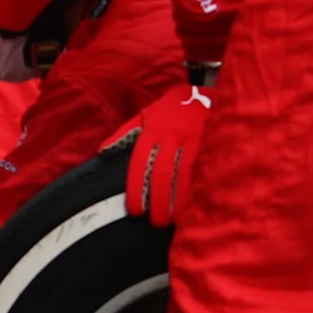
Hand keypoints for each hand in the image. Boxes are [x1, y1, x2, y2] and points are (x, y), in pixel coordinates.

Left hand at [126, 88, 213, 225]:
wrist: (203, 91)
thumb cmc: (172, 107)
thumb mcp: (144, 115)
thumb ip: (124, 133)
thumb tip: (102, 151)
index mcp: (151, 132)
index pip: (139, 163)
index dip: (136, 188)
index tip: (135, 210)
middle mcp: (170, 137)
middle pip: (162, 173)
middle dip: (158, 200)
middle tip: (155, 222)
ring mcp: (192, 140)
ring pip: (183, 174)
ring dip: (178, 199)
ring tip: (174, 220)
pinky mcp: (210, 143)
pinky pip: (203, 170)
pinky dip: (198, 189)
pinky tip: (195, 206)